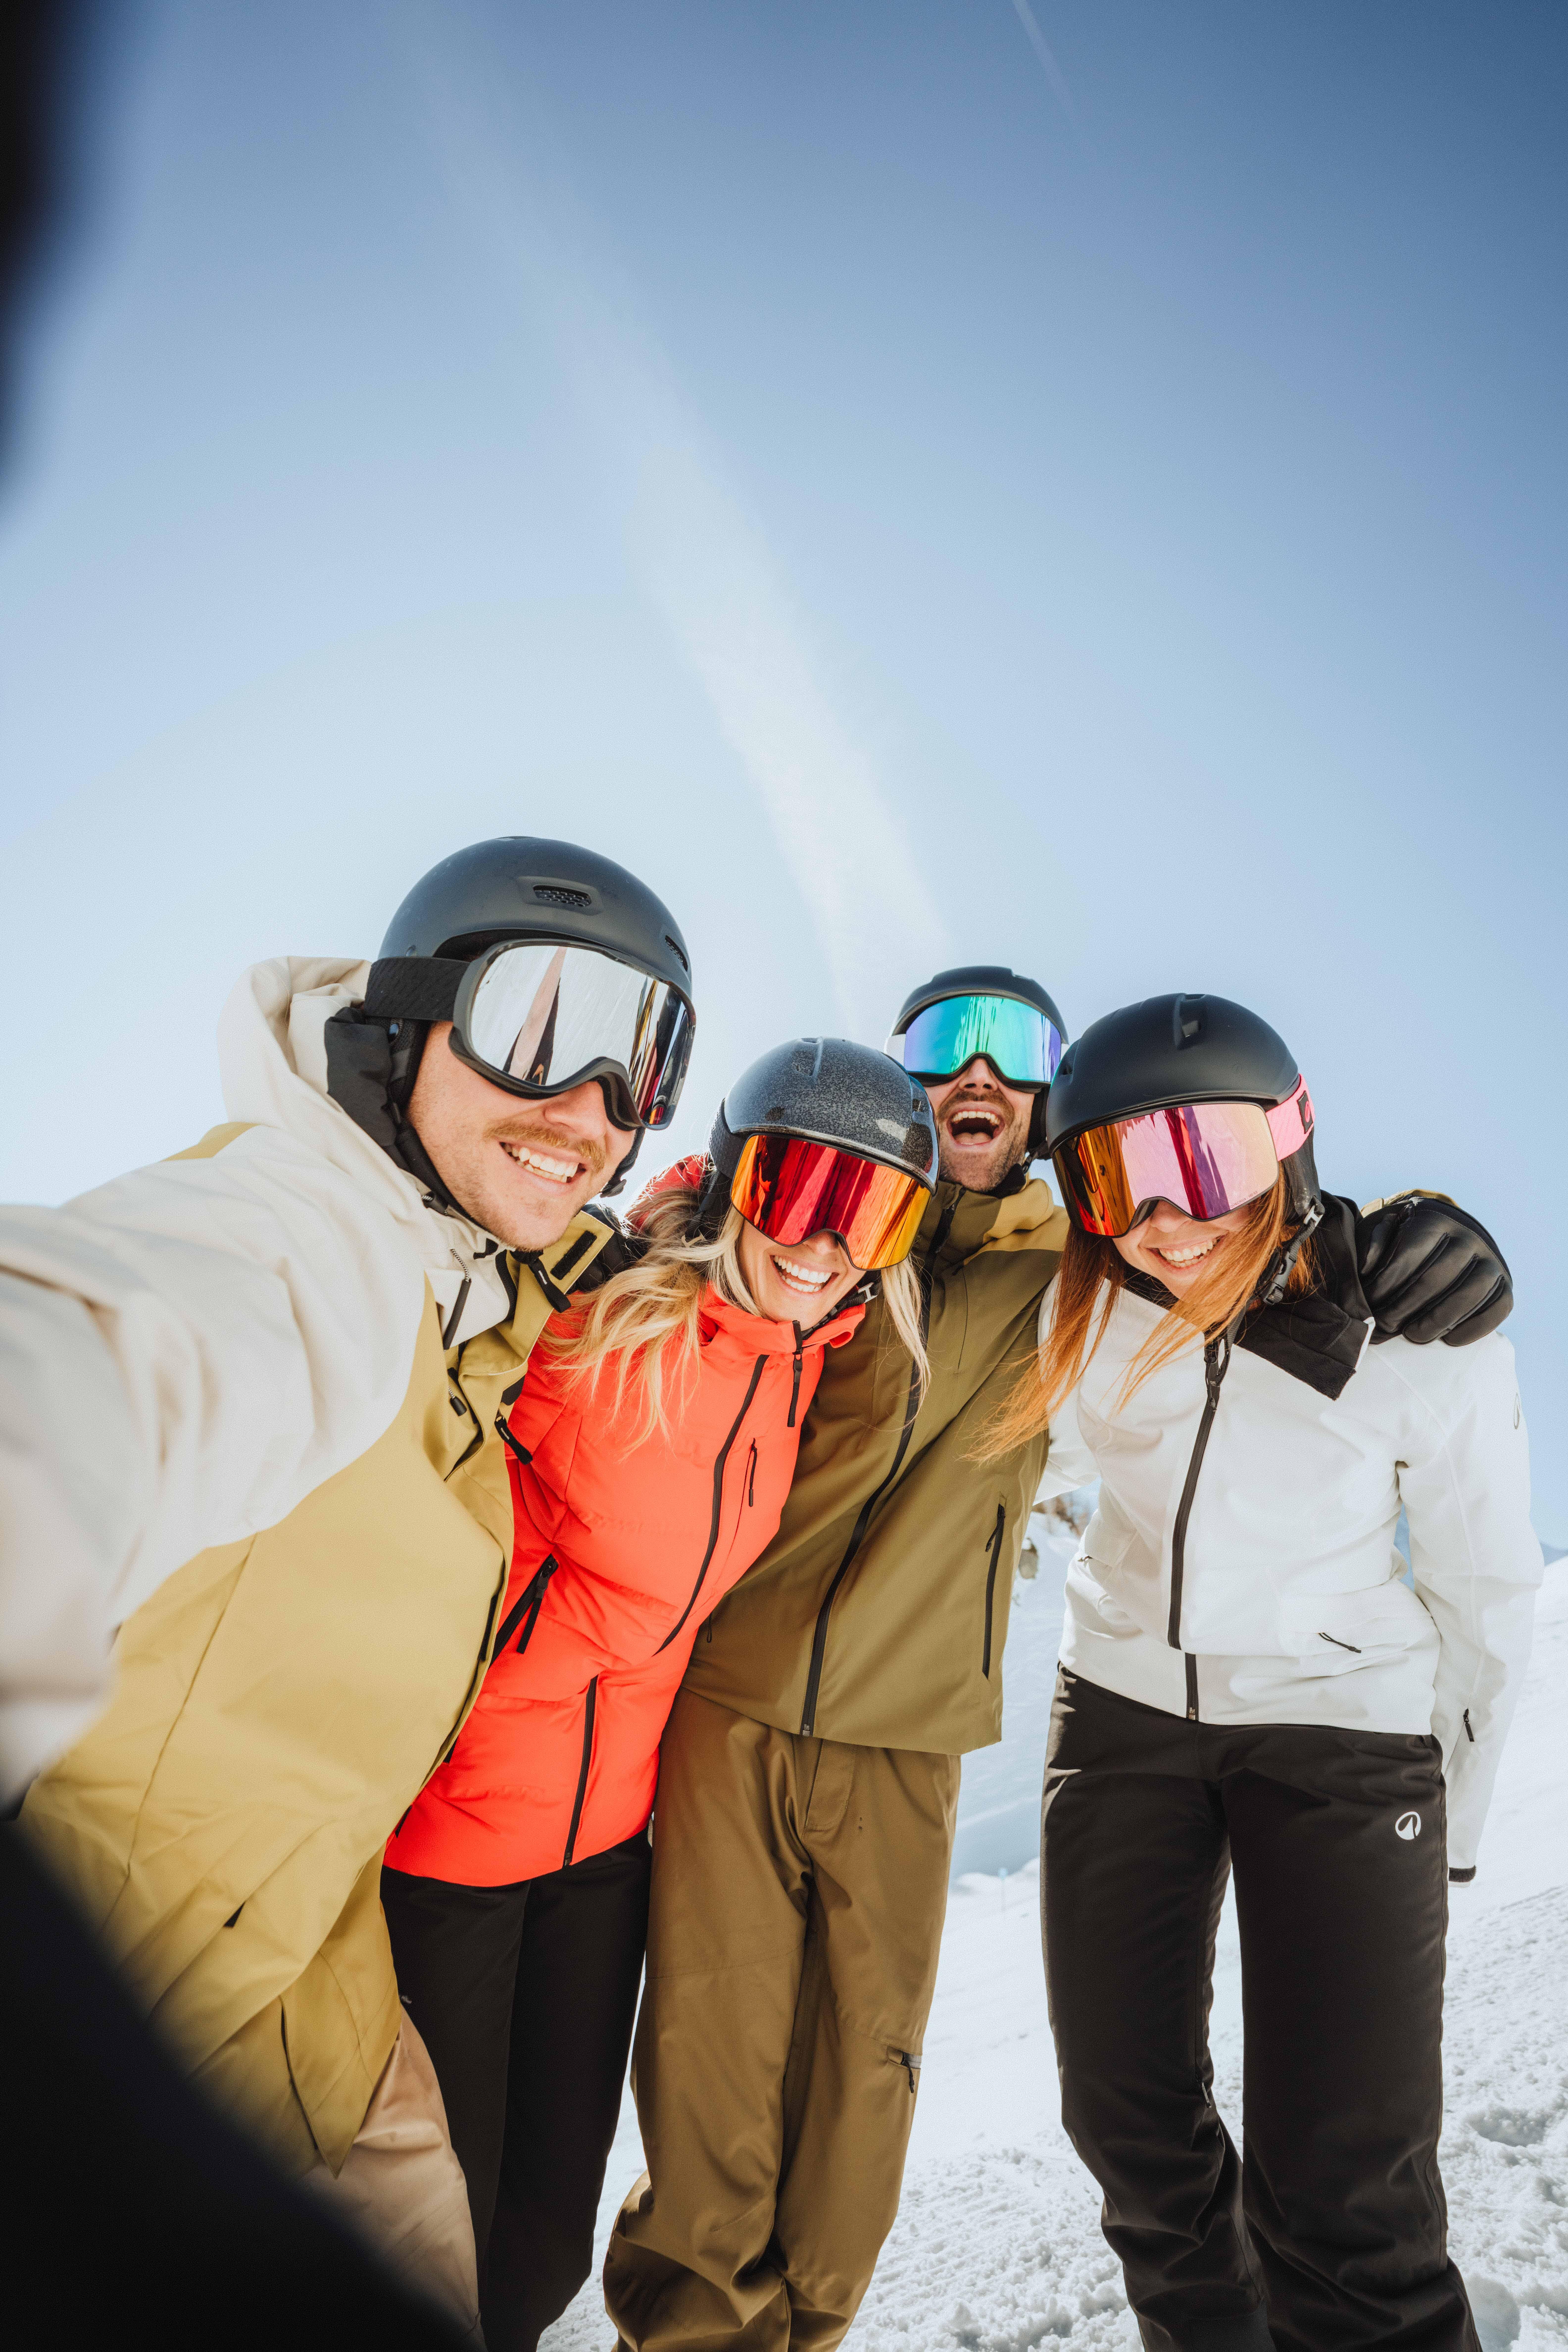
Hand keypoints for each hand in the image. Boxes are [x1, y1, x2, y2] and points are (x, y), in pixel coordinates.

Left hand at [1359, 1194, 1511, 1346]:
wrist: (1451, 1238)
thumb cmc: (1407, 1241)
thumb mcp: (1385, 1232)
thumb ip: (1373, 1243)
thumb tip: (1366, 1268)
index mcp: (1435, 1220)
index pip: (1409, 1254)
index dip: (1387, 1282)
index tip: (1369, 1304)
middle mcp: (1468, 1237)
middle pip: (1435, 1277)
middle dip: (1405, 1307)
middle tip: (1385, 1326)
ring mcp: (1491, 1261)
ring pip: (1467, 1294)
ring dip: (1437, 1321)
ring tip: (1412, 1336)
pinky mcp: (1505, 1285)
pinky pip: (1497, 1309)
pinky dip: (1474, 1328)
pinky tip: (1449, 1340)